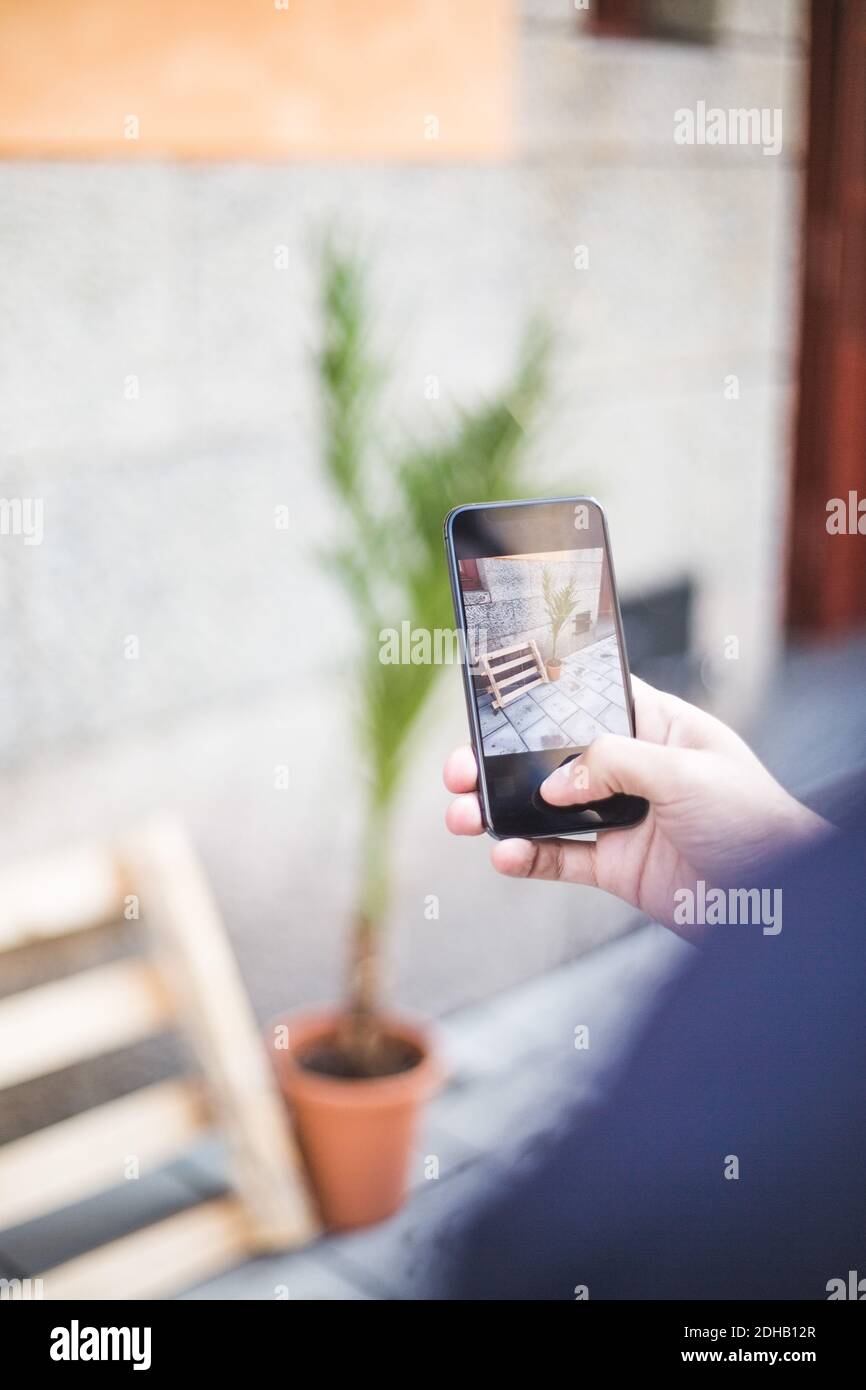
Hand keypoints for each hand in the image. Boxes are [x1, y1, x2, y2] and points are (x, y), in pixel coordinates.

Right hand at [444, 677, 827, 938]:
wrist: (781, 903)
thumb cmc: (756, 821)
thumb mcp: (687, 772)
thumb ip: (614, 764)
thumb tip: (554, 781)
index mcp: (659, 728)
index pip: (591, 700)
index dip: (544, 697)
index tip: (494, 696)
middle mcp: (635, 770)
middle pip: (553, 757)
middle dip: (501, 762)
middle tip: (459, 768)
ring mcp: (622, 819)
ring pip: (546, 809)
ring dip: (499, 810)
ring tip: (460, 815)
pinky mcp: (616, 867)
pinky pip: (560, 859)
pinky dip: (526, 858)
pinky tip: (502, 853)